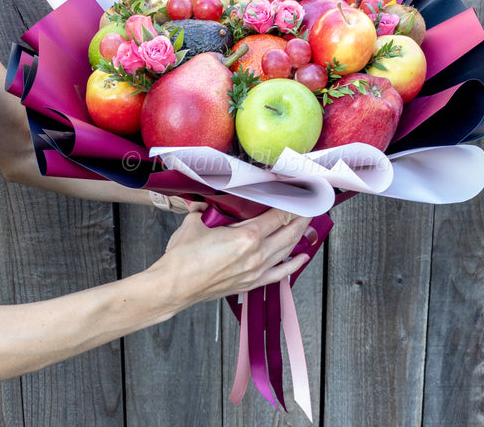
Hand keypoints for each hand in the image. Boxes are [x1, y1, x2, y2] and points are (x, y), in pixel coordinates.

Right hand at [147, 208, 312, 305]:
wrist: (174, 287)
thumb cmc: (183, 257)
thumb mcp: (195, 222)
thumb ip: (207, 208)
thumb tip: (208, 200)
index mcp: (246, 236)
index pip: (278, 216)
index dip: (291, 205)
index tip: (299, 196)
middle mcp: (256, 255)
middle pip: (288, 233)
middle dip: (301, 219)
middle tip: (309, 207)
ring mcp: (255, 272)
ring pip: (286, 252)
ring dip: (298, 237)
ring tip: (306, 225)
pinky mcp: (250, 284)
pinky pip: (279, 274)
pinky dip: (292, 265)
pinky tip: (301, 258)